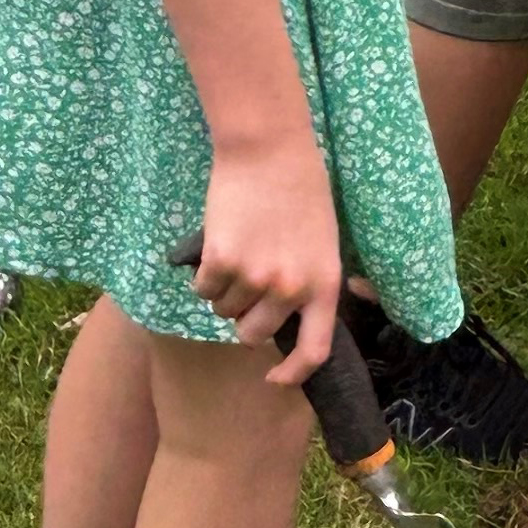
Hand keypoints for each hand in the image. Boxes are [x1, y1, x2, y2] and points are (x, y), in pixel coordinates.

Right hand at [190, 139, 342, 385]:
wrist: (271, 150)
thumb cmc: (302, 191)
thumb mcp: (324, 242)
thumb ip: (309, 282)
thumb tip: (288, 319)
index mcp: (325, 283)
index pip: (314, 350)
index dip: (293, 373)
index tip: (274, 377)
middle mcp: (291, 288)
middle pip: (253, 334)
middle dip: (244, 317)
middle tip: (247, 283)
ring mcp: (255, 278)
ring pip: (224, 310)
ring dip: (225, 290)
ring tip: (240, 249)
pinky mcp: (221, 263)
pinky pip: (202, 288)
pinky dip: (205, 272)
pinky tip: (222, 241)